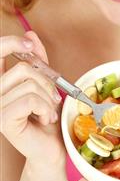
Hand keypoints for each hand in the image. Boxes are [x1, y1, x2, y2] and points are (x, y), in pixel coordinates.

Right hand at [0, 31, 64, 164]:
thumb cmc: (46, 113)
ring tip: (48, 111)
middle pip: (23, 68)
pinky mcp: (3, 119)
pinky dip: (45, 108)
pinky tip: (44, 118)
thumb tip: (30, 34)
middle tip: (53, 96)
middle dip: (46, 81)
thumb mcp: (44, 82)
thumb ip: (36, 60)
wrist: (50, 145)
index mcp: (0, 81)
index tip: (28, 44)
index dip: (11, 43)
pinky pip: (30, 99)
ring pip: (30, 84)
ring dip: (48, 98)